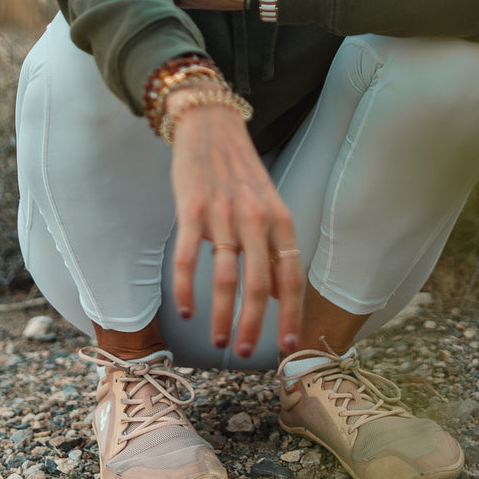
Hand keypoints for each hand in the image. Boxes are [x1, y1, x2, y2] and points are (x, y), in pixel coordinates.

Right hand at [166, 91, 304, 356]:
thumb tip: (277, 295)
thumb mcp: (267, 206)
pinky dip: (187, 288)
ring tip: (221, 341)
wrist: (210, 125)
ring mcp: (223, 214)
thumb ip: (273, 248)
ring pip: (225, 277)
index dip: (291, 313)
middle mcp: (255, 218)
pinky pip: (189, 258)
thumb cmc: (240, 171)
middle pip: (258, 284)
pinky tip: (187, 309)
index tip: (288, 345)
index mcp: (280, 218)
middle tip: (246, 353)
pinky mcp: (192, 209)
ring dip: (223, 316)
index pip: (290, 275)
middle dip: (254, 325)